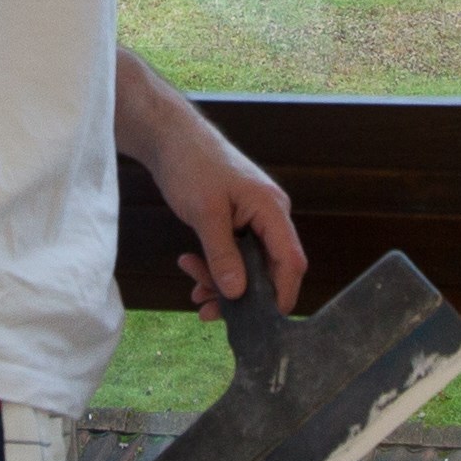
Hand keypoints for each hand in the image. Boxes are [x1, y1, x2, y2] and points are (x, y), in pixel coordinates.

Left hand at [118, 53, 307, 316]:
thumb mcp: (205, 213)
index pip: (290, 261)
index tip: (262, 323)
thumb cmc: (192, 165)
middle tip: (208, 309)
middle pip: (269, 269)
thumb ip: (223, 254)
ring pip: (248, 266)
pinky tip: (193, 273)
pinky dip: (215, 269)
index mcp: (272, 209)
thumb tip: (238, 293)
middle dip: (241, 294)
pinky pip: (233, 255)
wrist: (170, 137)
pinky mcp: (235, 222)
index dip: (281, 294)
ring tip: (193, 291)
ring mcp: (252, 220)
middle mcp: (269, 216)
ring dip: (222, 283)